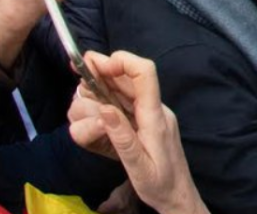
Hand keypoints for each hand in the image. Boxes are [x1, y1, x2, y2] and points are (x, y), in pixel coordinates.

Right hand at [69, 52, 208, 213]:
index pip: (145, 73)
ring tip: (85, 103)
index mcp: (155, 117)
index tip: (94, 65)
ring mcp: (149, 113)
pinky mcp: (143, 120)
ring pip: (121, 89)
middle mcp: (153, 109)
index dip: (122, 62)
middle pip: (128, 77)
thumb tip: (104, 110)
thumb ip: (122, 138)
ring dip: (99, 91)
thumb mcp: (139, 167)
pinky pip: (122, 102)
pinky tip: (95, 109)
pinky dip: (105, 101)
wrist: (177, 195)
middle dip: (101, 74)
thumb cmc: (160, 184)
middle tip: (78, 76)